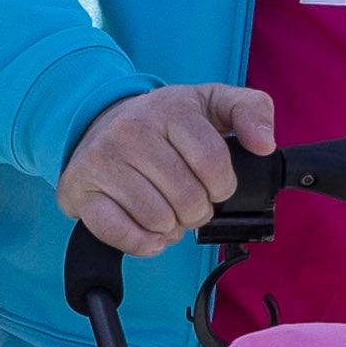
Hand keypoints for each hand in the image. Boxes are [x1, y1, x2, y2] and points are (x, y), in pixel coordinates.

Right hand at [57, 81, 277, 254]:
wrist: (98, 123)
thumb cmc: (163, 121)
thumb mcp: (212, 103)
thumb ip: (251, 110)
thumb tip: (264, 145)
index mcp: (169, 108)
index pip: (214, 164)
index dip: (222, 186)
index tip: (214, 184)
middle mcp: (131, 131)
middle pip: (187, 198)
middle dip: (197, 210)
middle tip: (188, 200)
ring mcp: (103, 162)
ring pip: (158, 219)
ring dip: (171, 227)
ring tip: (167, 212)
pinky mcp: (81, 191)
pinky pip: (121, 234)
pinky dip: (143, 243)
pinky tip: (148, 230)